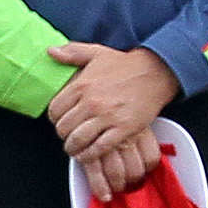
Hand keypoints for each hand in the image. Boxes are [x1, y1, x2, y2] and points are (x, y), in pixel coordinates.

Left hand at [46, 43, 179, 192]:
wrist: (156, 72)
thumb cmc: (126, 65)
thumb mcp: (97, 53)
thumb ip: (72, 53)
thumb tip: (51, 52)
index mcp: (82, 85)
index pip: (55, 110)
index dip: (55, 119)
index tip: (61, 121)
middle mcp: (92, 102)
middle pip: (64, 128)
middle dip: (64, 135)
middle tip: (69, 135)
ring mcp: (108, 117)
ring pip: (78, 140)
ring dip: (73, 148)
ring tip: (75, 148)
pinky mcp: (124, 128)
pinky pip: (99, 148)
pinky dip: (90, 155)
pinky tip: (88, 153)